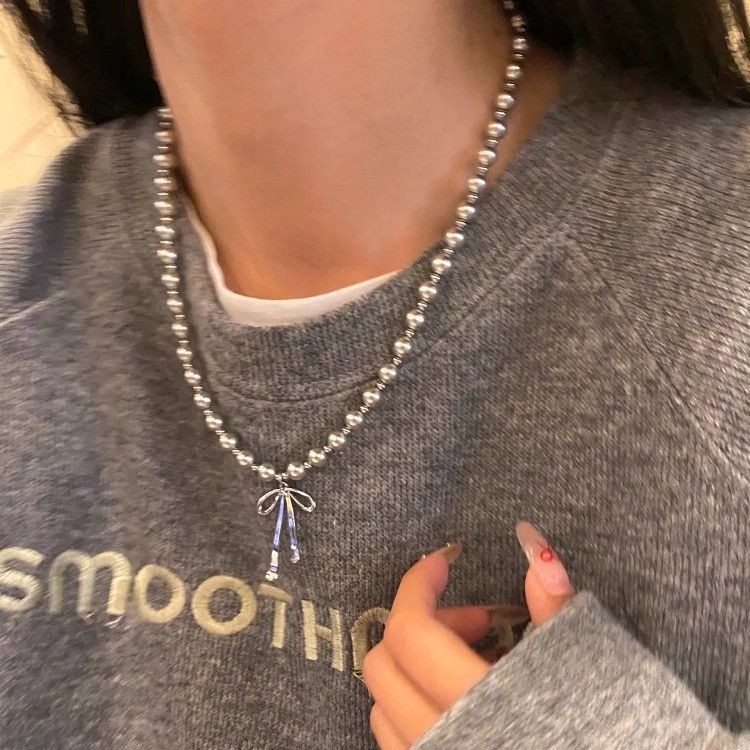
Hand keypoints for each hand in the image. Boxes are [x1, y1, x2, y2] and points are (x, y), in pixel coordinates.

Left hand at [362, 523, 574, 748]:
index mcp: (478, 705)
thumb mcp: (591, 668)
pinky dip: (414, 703)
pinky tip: (463, 699)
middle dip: (423, 623)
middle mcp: (442, 741)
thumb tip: (535, 547)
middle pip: (384, 662)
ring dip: (415, 666)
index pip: (411, 632)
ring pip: (382, 704)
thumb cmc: (614, 734)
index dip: (419, 583)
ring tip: (476, 660)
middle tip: (479, 622)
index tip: (445, 560)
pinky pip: (397, 740)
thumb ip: (555, 606)